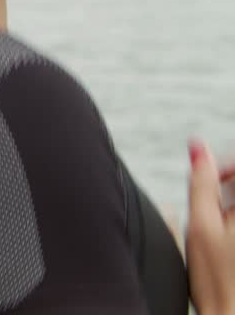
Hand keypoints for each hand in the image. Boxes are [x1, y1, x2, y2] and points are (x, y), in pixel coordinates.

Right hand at [187, 139, 234, 314]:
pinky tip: (233, 248)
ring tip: (224, 237)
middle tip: (213, 214)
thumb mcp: (200, 225)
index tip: (209, 181)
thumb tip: (197, 147)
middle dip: (229, 192)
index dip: (223, 167)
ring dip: (234, 210)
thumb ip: (199, 182)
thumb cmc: (217, 282)